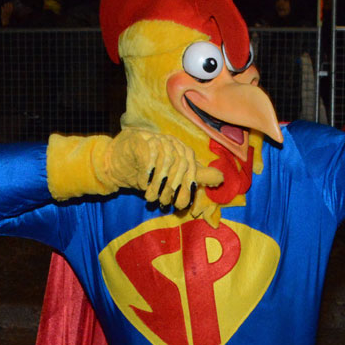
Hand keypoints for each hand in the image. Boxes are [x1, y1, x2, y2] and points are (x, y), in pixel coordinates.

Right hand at [106, 129, 223, 209]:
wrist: (123, 160)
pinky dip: (146, 173)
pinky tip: (143, 183)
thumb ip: (196, 177)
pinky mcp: (140, 140)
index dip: (187, 187)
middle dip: (173, 189)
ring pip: (165, 162)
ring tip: (151, 197)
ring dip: (159, 183)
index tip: (180, 205)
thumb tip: (221, 178)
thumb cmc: (151, 171)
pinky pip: (148, 156)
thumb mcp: (174, 177)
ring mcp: (156, 139)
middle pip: (180, 166)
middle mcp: (173, 143)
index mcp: (184, 151)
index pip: (192, 169)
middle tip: (165, 203)